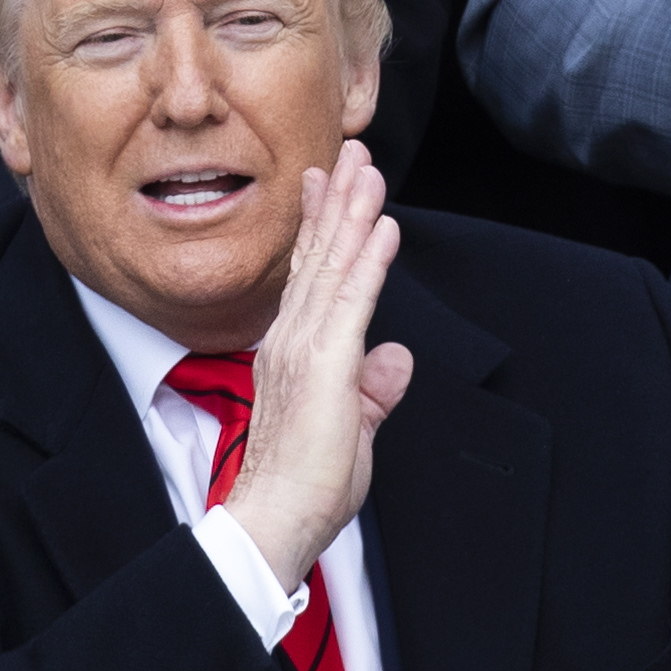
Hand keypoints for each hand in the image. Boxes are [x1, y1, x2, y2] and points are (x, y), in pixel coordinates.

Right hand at [224, 142, 412, 592]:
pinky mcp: (325, 364)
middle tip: (354, 151)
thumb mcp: (354, 429)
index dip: (324, 228)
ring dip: (355, 214)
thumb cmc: (304, 487)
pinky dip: (369, 259)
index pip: (311, 279)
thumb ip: (373, 389)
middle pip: (320, 258)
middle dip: (340, 202)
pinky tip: (382, 226)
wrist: (275, 520)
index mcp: (292, 353)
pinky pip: (352, 299)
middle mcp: (291, 340)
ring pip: (334, 266)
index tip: (333, 186)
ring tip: (369, 168)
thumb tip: (394, 358)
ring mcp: (305, 348)